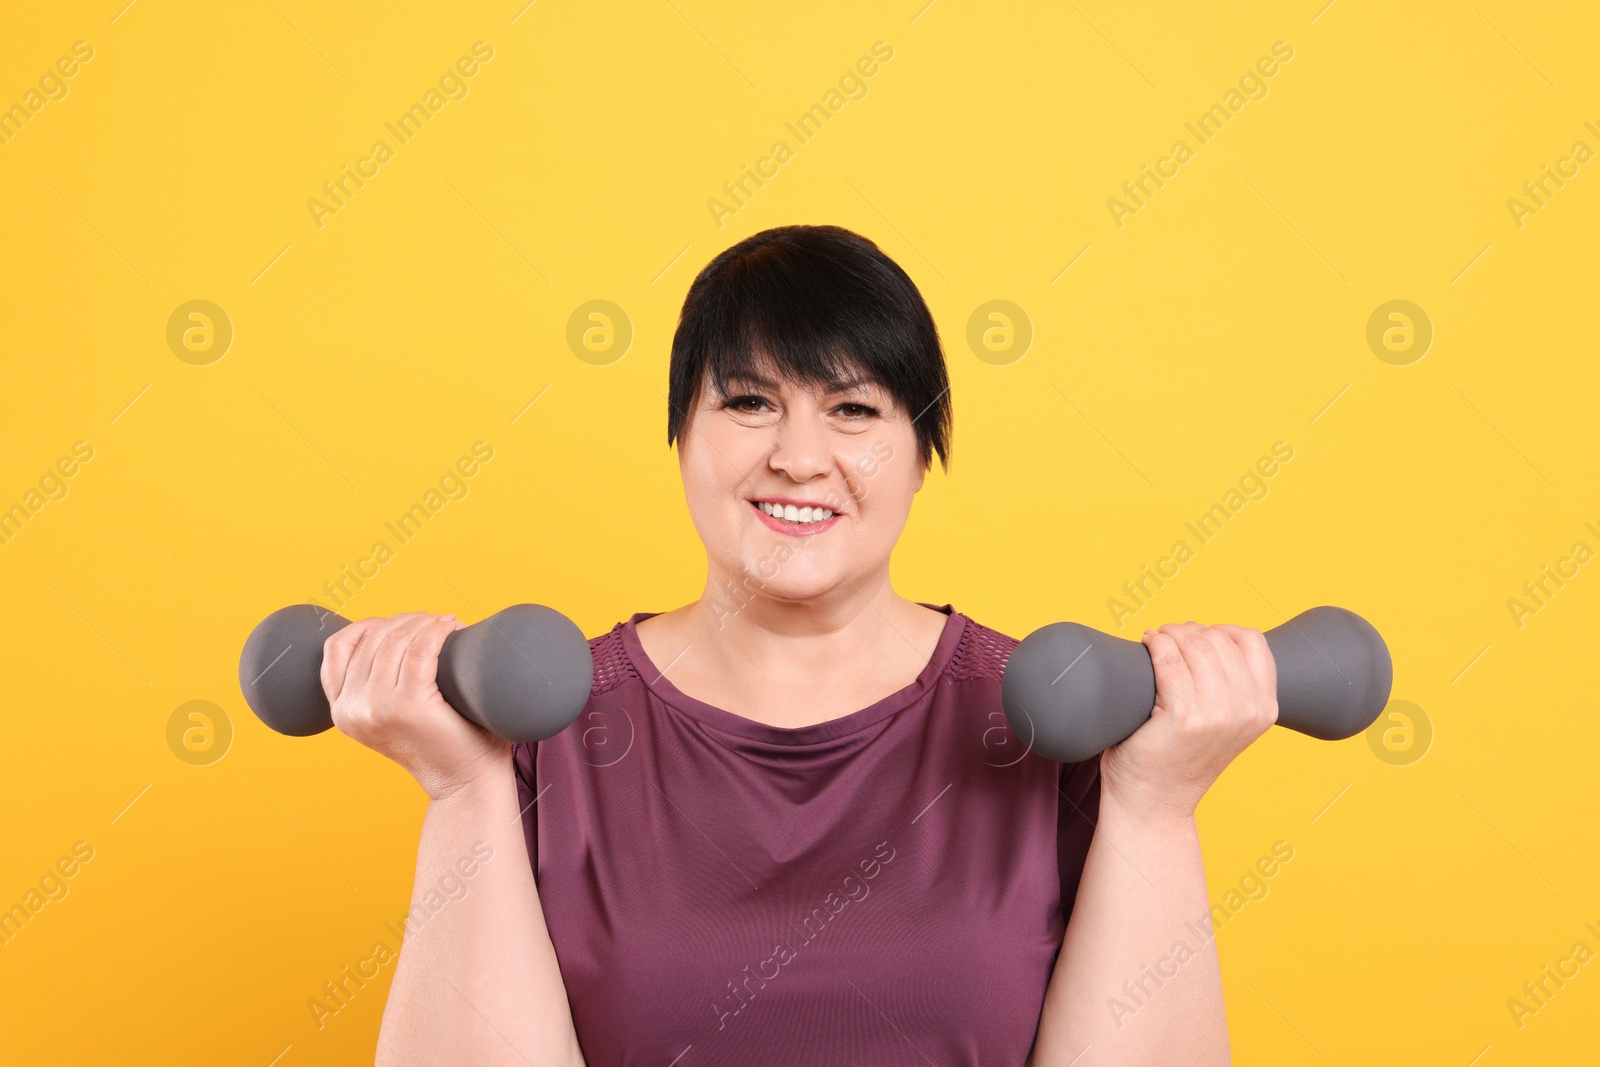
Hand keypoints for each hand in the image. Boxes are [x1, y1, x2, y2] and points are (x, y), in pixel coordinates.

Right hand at [320, 612, 510, 800]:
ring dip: (425, 622)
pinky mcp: (410, 706)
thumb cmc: (440, 741)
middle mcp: (351, 710)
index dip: (370, 625)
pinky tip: (450, 627)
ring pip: (397, 640)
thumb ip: (376, 684)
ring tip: (447, 626)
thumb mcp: (390, 714)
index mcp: (341, 711)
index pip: (337, 647)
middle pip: (373, 638)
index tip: (402, 624)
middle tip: (436, 623)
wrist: (465, 781)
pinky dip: (436, 631)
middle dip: (407, 620)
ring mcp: (378, 708)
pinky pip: (420, 650)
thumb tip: (393, 628)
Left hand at [1099, 621, 1277, 822]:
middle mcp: (1247, 710)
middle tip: (1165, 641)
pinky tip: (1146, 647)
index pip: (1252, 640)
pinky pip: (1168, 658)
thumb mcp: (1226, 722)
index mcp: (1265, 708)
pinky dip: (1155, 644)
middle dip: (1185, 631)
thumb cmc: (1180, 756)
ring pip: (1193, 643)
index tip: (1195, 639)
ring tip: (1154, 643)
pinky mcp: (1183, 716)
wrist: (1155, 802)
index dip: (1218, 629)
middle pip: (1216, 638)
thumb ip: (1232, 687)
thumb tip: (1205, 634)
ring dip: (1168, 634)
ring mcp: (1217, 714)